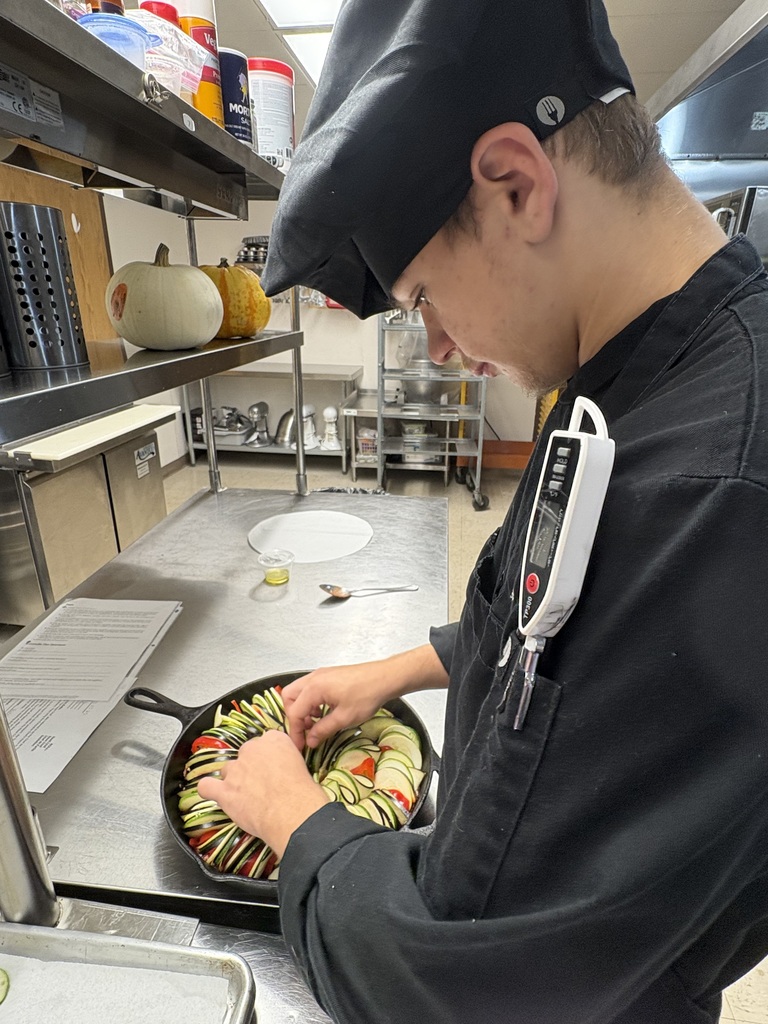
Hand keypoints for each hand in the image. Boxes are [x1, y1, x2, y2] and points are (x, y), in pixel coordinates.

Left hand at [197, 731, 328, 857]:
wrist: (293, 814)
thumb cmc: (303, 794)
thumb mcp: (302, 766)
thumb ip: (286, 761)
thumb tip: (282, 770)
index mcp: (275, 740)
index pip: (265, 741)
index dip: (267, 757)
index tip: (272, 767)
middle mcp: (253, 750)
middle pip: (245, 754)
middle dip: (250, 767)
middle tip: (261, 784)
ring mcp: (236, 770)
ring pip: (228, 770)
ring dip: (234, 780)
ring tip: (244, 795)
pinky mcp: (225, 791)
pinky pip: (207, 786)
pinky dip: (210, 789)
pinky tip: (216, 794)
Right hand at [282, 663, 392, 750]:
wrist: (384, 677)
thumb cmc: (367, 695)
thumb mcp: (344, 718)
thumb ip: (323, 730)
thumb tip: (310, 741)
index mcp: (314, 688)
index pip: (294, 712)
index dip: (295, 732)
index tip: (300, 746)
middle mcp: (313, 678)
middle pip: (289, 697)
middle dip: (294, 716)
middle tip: (305, 731)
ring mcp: (320, 674)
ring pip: (298, 692)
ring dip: (302, 708)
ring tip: (316, 723)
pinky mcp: (328, 675)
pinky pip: (310, 688)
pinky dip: (311, 701)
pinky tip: (324, 711)